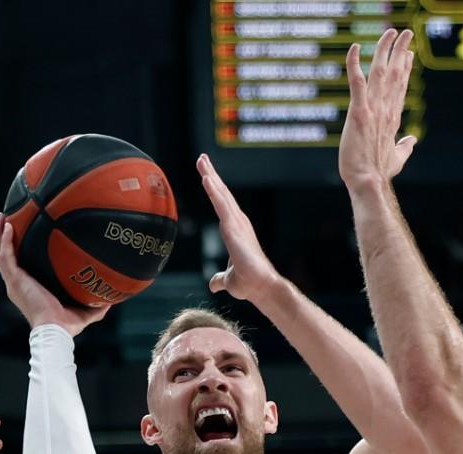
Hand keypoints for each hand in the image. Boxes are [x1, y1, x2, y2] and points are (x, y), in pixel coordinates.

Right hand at [0, 213, 108, 335]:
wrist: (56, 330)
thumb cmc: (67, 326)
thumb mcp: (85, 312)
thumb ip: (96, 305)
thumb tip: (111, 299)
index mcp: (29, 288)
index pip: (21, 266)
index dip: (20, 251)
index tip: (24, 235)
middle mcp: (18, 283)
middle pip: (7, 255)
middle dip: (5, 237)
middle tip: (8, 218)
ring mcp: (14, 281)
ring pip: (2, 252)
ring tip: (2, 215)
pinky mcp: (15, 280)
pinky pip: (6, 256)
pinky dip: (4, 241)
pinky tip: (7, 226)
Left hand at [196, 155, 283, 302]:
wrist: (261, 287)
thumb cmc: (248, 283)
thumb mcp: (228, 280)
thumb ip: (220, 278)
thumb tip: (214, 284)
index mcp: (235, 230)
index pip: (222, 205)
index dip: (214, 188)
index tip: (206, 174)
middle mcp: (237, 223)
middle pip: (221, 194)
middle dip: (211, 174)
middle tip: (202, 157)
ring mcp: (236, 224)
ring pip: (221, 195)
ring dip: (211, 176)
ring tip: (201, 160)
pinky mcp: (234, 228)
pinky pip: (221, 205)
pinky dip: (213, 191)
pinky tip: (206, 179)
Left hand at [339, 29, 418, 188]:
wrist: (369, 182)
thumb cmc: (379, 172)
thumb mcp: (397, 158)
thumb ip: (405, 148)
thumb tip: (412, 142)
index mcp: (393, 117)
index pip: (400, 87)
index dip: (405, 68)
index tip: (408, 53)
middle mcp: (386, 109)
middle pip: (395, 73)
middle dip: (400, 50)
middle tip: (404, 33)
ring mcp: (373, 109)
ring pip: (380, 72)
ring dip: (385, 49)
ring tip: (390, 32)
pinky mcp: (359, 112)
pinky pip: (356, 82)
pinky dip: (354, 63)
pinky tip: (354, 47)